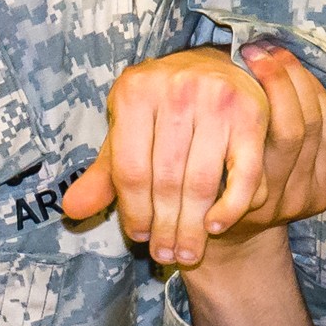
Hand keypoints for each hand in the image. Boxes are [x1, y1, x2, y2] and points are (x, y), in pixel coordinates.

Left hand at [61, 44, 325, 267]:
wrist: (219, 70)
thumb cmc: (165, 111)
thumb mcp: (129, 134)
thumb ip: (103, 174)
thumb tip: (73, 210)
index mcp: (136, 89)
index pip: (130, 168)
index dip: (133, 211)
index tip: (139, 237)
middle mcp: (176, 88)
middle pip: (165, 179)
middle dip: (165, 227)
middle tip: (165, 255)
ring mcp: (218, 98)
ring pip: (200, 182)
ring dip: (192, 227)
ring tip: (187, 254)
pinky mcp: (253, 114)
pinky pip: (243, 173)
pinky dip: (230, 206)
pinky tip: (216, 227)